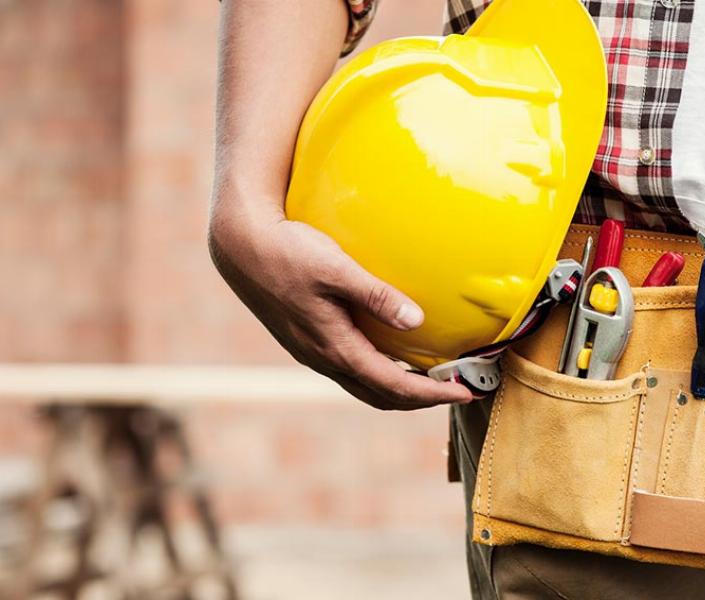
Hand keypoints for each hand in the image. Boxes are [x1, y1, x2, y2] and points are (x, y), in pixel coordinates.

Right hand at [208, 204, 473, 409]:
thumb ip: (377, 295)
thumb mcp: (336, 268)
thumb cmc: (288, 251)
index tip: (465, 391)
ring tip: (431, 378)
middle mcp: (323, 358)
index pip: (393, 386)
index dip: (432, 394)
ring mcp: (313, 351)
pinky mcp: (307, 339)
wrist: (240, 246)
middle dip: (421, 399)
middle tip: (457, 389)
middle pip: (381, 396)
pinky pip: (350, 369)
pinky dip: (379, 372)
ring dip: (399, 388)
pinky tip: (393, 353)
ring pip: (364, 386)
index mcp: (334, 347)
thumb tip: (418, 321)